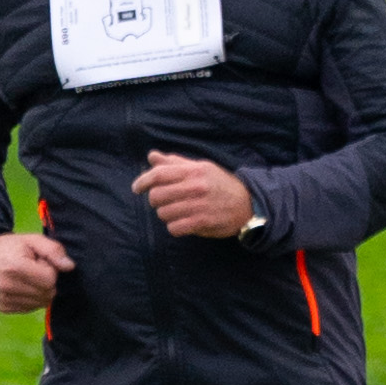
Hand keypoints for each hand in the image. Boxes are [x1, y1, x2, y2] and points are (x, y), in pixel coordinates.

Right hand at [0, 231, 73, 312]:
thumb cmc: (10, 247)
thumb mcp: (32, 240)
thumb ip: (53, 250)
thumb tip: (69, 267)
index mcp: (14, 268)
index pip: (50, 279)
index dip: (49, 269)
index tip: (38, 261)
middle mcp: (7, 287)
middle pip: (47, 293)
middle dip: (46, 281)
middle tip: (33, 269)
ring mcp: (4, 300)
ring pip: (41, 303)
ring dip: (40, 290)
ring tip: (26, 277)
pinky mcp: (4, 308)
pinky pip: (31, 308)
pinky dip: (32, 298)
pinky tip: (21, 286)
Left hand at [132, 152, 252, 238]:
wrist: (249, 204)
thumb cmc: (220, 184)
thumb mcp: (200, 168)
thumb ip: (175, 163)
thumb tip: (152, 156)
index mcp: (193, 171)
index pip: (159, 174)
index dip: (143, 181)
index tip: (136, 188)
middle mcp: (195, 186)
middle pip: (157, 196)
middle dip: (156, 201)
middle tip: (165, 202)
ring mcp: (199, 205)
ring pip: (164, 214)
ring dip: (166, 215)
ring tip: (177, 212)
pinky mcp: (202, 222)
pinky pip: (174, 228)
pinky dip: (175, 227)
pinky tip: (183, 223)